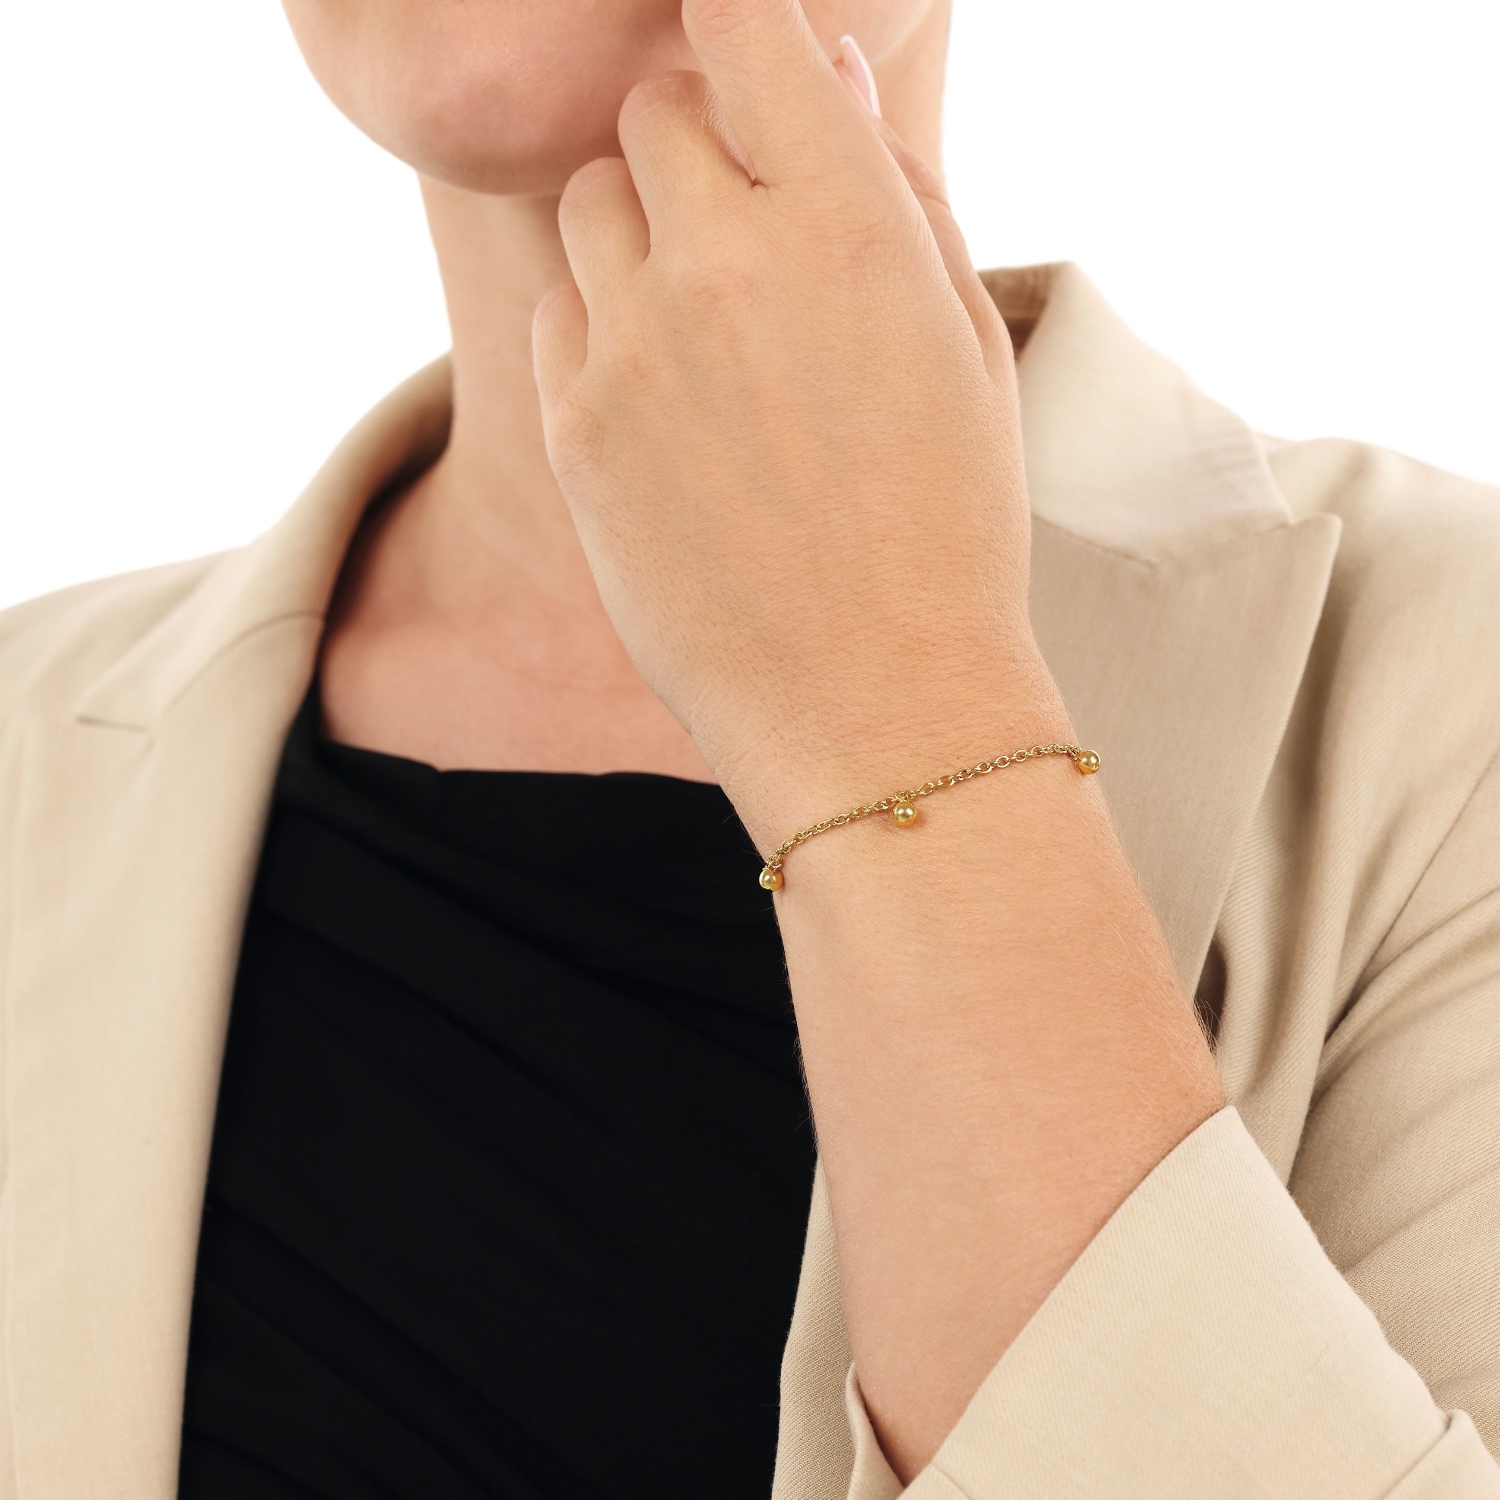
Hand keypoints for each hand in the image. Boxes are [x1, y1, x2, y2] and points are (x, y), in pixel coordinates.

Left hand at [533, 0, 1062, 847]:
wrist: (872, 699)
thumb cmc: (946, 524)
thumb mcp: (965, 345)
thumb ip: (895, 189)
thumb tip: (822, 74)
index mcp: (849, 224)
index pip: (743, 21)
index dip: (738, 21)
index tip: (745, 53)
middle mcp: (726, 262)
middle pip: (656, 110)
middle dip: (702, 144)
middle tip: (752, 228)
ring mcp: (635, 346)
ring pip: (592, 203)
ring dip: (643, 230)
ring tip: (708, 324)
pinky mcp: (572, 427)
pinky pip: (561, 311)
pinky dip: (604, 324)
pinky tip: (670, 401)